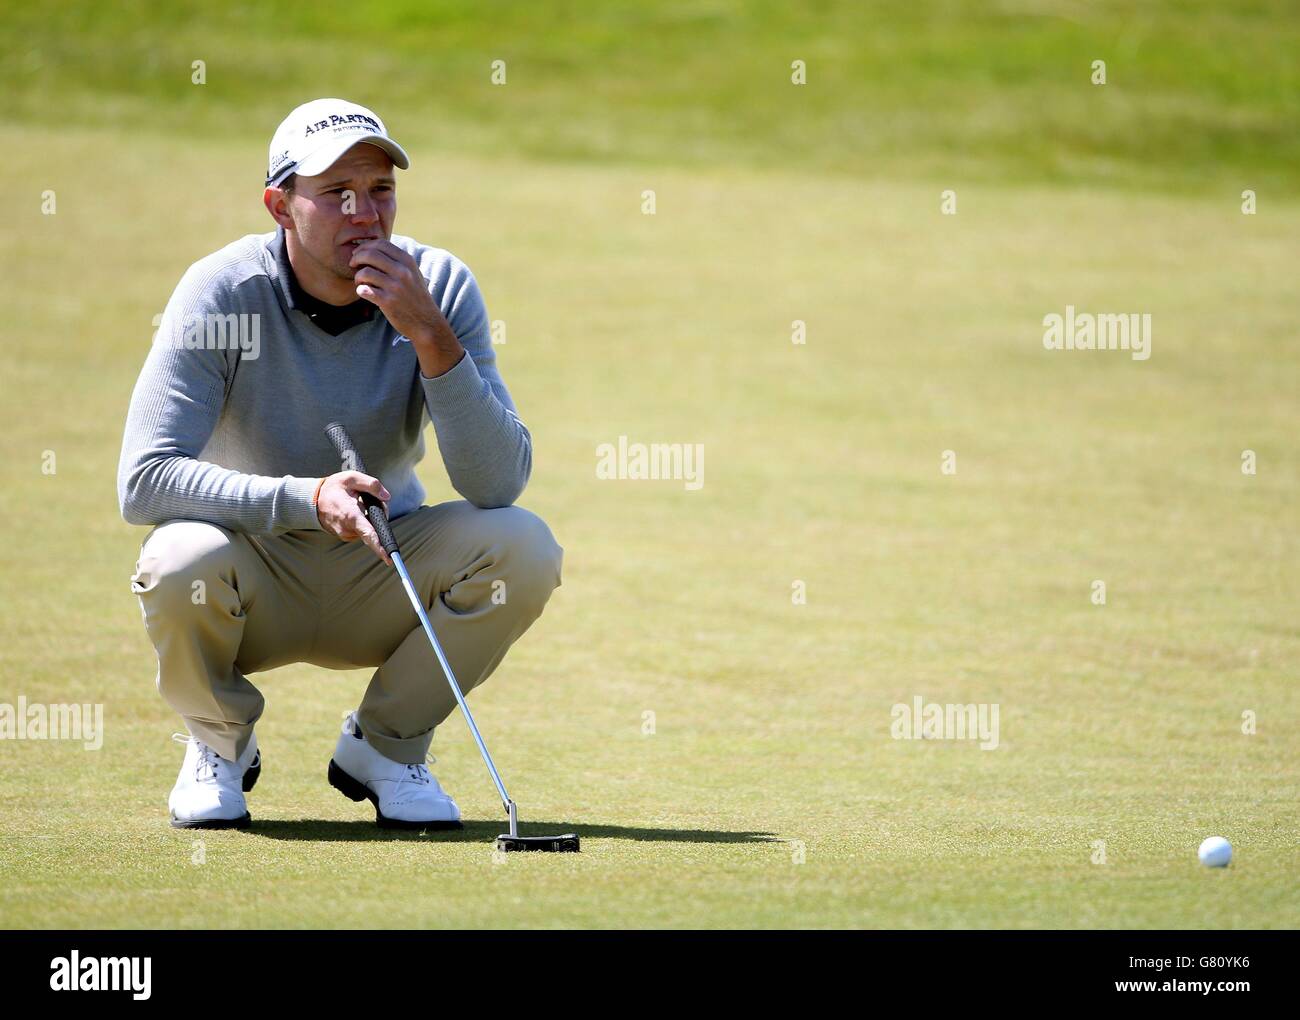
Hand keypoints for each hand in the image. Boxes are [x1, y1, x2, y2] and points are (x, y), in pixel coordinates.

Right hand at [315, 471, 392, 563]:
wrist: (312, 499)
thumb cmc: (333, 487)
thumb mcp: (352, 477)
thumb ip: (372, 485)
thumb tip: (387, 496)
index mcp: (351, 515)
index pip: (369, 534)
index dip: (380, 547)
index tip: (389, 559)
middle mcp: (347, 529)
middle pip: (374, 530)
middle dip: (378, 517)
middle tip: (369, 501)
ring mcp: (345, 534)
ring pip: (368, 530)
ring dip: (370, 519)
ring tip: (359, 504)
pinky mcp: (345, 536)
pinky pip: (361, 531)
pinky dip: (363, 523)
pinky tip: (356, 511)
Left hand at [350, 239, 464, 375]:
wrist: (427, 322)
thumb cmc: (416, 297)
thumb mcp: (413, 273)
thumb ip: (397, 260)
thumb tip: (372, 249)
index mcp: (408, 261)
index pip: (381, 243)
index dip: (366, 246)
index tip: (359, 254)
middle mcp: (402, 272)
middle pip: (370, 254)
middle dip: (356, 258)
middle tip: (353, 265)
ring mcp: (395, 287)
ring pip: (365, 272)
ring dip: (358, 277)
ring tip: (361, 282)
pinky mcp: (388, 302)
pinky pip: (364, 290)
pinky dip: (360, 290)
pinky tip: (365, 293)